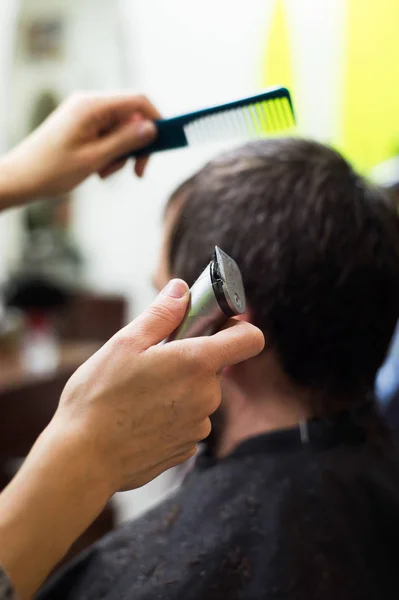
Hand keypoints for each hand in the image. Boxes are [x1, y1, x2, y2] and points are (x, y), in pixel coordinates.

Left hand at [0, 92, 158, 206]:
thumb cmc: (52, 169)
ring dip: (122, 154)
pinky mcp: (82, 126)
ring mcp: (85, 114)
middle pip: (131, 118)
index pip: (137, 101)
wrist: (21, 179)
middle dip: (137, 145)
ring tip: (105, 173)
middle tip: (137, 172)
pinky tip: (98, 170)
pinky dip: (110, 154)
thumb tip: (152, 128)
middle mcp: (89, 104)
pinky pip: (107, 136)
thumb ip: (125, 142)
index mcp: (92, 106)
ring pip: (121, 130)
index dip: (156, 120)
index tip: (164, 144)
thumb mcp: (95, 158)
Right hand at [0, 279, 262, 598]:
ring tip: (140, 394)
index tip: (213, 325)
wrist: (83, 459)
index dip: (236, 326)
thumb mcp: (125, 343)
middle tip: (153, 362)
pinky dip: (172, 415)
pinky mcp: (187, 448)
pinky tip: (140, 418)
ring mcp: (199, 426)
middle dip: (190, 359)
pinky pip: (188, 420)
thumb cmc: (99, 398)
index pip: (250, 338)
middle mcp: (207, 396)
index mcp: (196, 363)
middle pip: (214, 367)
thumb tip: (182, 289)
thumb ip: (161, 314)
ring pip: (199, 394)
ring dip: (179, 389)